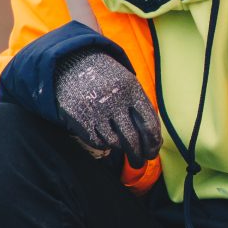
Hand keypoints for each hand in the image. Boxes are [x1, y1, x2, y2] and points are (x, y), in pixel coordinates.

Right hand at [54, 50, 161, 167]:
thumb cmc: (106, 78)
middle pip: (133, 139)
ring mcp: (96, 110)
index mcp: (131, 90)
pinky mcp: (80, 118)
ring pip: (115, 142)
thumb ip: (141, 107)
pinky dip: (104, 143)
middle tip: (139, 163)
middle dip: (138, 156)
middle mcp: (115, 101)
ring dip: (121, 148)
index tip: (152, 152)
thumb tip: (155, 140)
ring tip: (122, 148)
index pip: (149, 124)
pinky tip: (106, 139)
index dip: (153, 143)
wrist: (72, 65)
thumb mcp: (127, 84)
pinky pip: (97, 141)